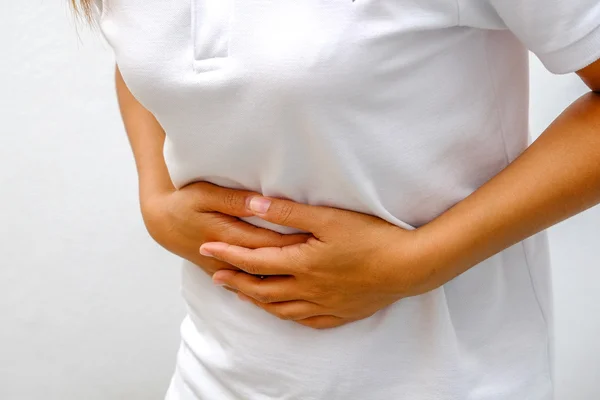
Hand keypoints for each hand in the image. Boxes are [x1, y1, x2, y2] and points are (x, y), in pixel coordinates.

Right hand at [140, 183, 309, 279]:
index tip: (322, 240)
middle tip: (328, 261)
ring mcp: (225, 269)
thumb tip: (261, 204)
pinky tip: (287, 291)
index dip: (296, 242)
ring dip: (286, 279)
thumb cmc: (184, 203)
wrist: (161, 223)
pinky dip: (269, 288)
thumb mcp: (207, 194)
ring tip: (315, 279)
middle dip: (299, 262)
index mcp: (229, 236)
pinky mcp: (222, 272)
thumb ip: (236, 201)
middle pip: (270, 264)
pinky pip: (249, 286)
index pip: (270, 243)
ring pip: (261, 281)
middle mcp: (229, 258)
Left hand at [200, 197, 443, 328]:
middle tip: (215, 275)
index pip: (254, 260)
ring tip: (242, 294)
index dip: (228, 253)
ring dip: (256, 300)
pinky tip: (285, 312)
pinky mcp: (341, 313)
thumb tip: (252, 205)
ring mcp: (324, 304)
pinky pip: (306, 321)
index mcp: (302, 264)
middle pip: (261, 289)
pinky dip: (288, 316)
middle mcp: (308, 289)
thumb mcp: (328, 218)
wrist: (409, 266)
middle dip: (235, 281)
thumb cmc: (371, 237)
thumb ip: (287, 212)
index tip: (205, 248)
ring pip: (280, 308)